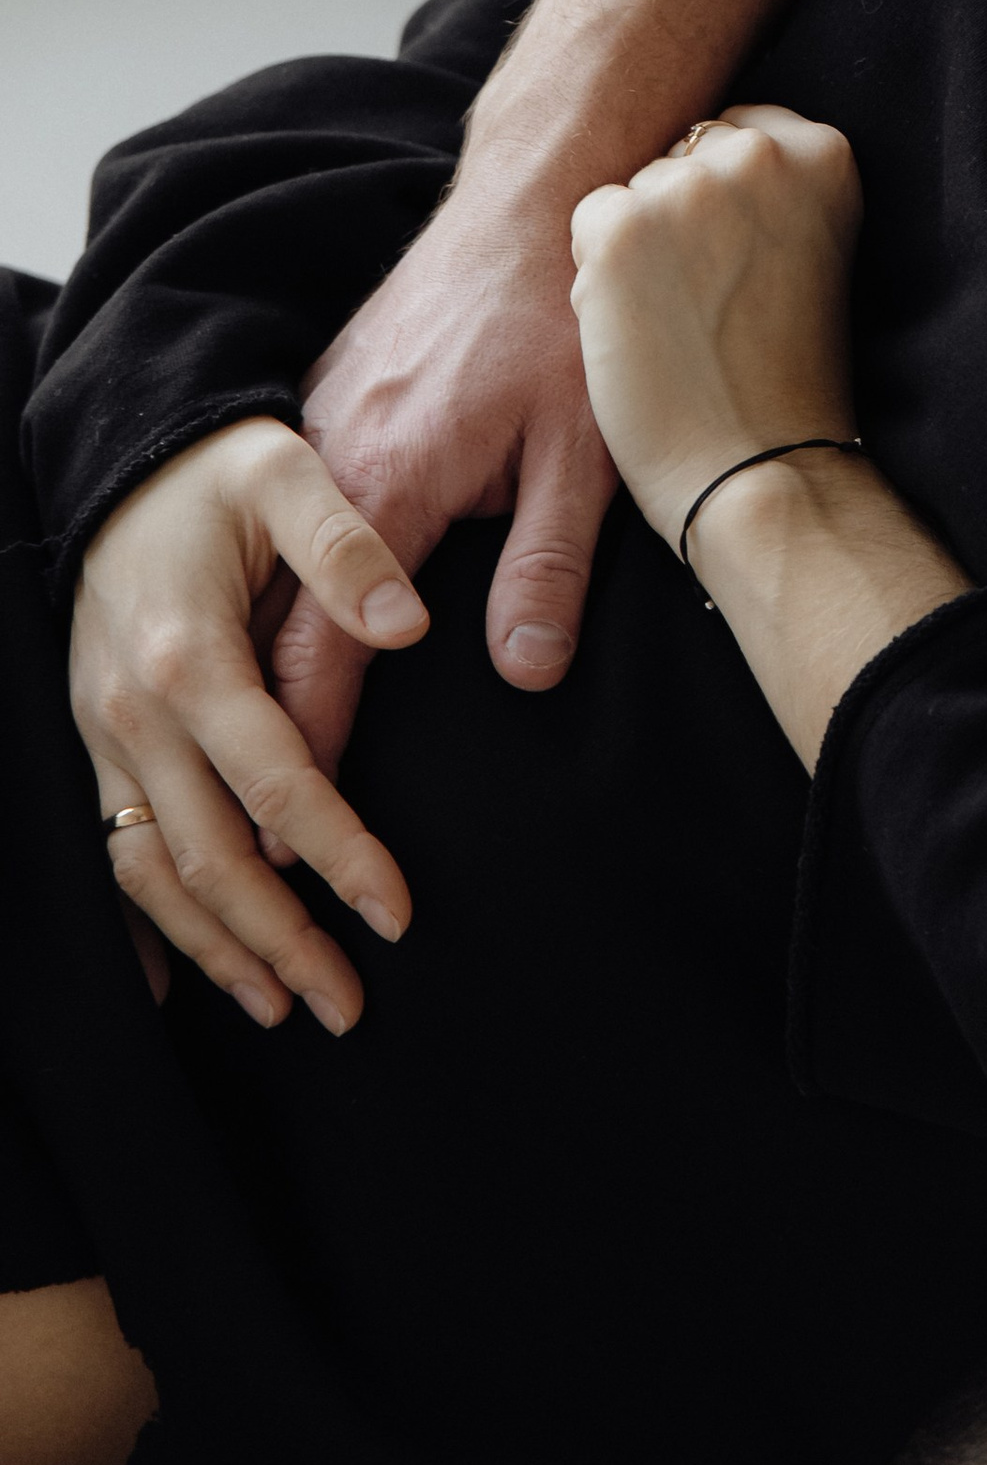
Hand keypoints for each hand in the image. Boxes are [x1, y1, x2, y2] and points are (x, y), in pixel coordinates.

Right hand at [72, 419, 426, 1030]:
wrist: (123, 458)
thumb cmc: (218, 469)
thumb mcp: (286, 473)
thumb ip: (348, 547)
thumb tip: (409, 627)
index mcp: (192, 658)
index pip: (277, 786)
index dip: (339, 856)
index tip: (396, 914)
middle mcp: (136, 714)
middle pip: (209, 858)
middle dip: (279, 941)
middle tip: (347, 1006)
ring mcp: (106, 737)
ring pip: (151, 875)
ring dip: (216, 948)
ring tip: (283, 1006)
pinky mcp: (99, 744)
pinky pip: (111, 854)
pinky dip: (142, 927)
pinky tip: (173, 982)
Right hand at [269, 165, 618, 771]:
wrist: (532, 198)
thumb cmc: (566, 321)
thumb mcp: (582, 454)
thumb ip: (547, 568)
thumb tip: (523, 678)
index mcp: (385, 486)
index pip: (321, 652)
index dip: (309, 751)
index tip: (302, 840)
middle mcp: (327, 461)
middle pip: (270, 625)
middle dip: (269, 730)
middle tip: (273, 831)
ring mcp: (315, 426)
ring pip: (264, 569)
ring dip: (265, 659)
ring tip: (271, 755)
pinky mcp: (323, 403)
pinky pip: (280, 516)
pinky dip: (277, 583)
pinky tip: (288, 629)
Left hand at [569, 108, 861, 550]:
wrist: (760, 468)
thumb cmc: (786, 377)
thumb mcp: (813, 251)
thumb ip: (773, 192)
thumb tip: (693, 154)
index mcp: (826, 154)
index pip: (741, 132)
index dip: (728, 204)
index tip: (746, 264)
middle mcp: (760, 155)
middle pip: (683, 157)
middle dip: (682, 217)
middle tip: (714, 302)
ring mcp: (687, 186)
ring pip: (635, 190)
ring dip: (640, 246)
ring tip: (681, 321)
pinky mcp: (619, 227)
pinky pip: (589, 222)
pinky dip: (599, 275)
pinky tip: (641, 327)